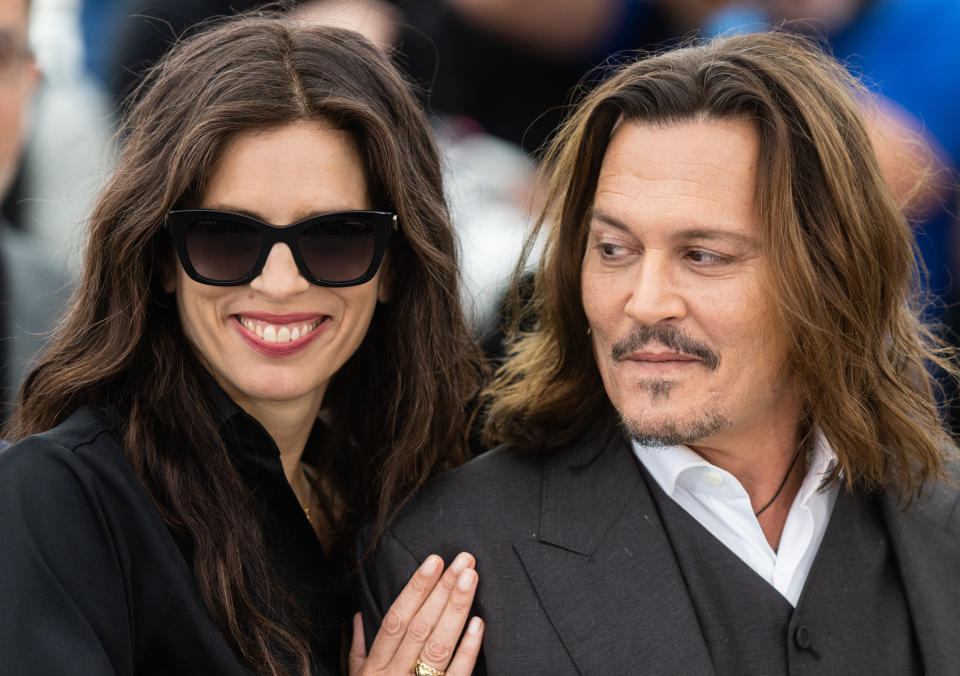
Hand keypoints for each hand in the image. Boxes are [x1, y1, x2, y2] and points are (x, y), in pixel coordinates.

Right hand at [350, 552, 483, 675]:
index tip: (435, 561)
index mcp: (375, 667)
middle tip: (463, 561)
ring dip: (456, 608)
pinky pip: (457, 674)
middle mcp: (394, 675)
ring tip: (471, 579)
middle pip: (420, 626)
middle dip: (442, 589)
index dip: (415, 588)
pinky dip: (468, 648)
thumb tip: (360, 616)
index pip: (396, 619)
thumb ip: (358, 649)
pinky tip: (479, 623)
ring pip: (439, 645)